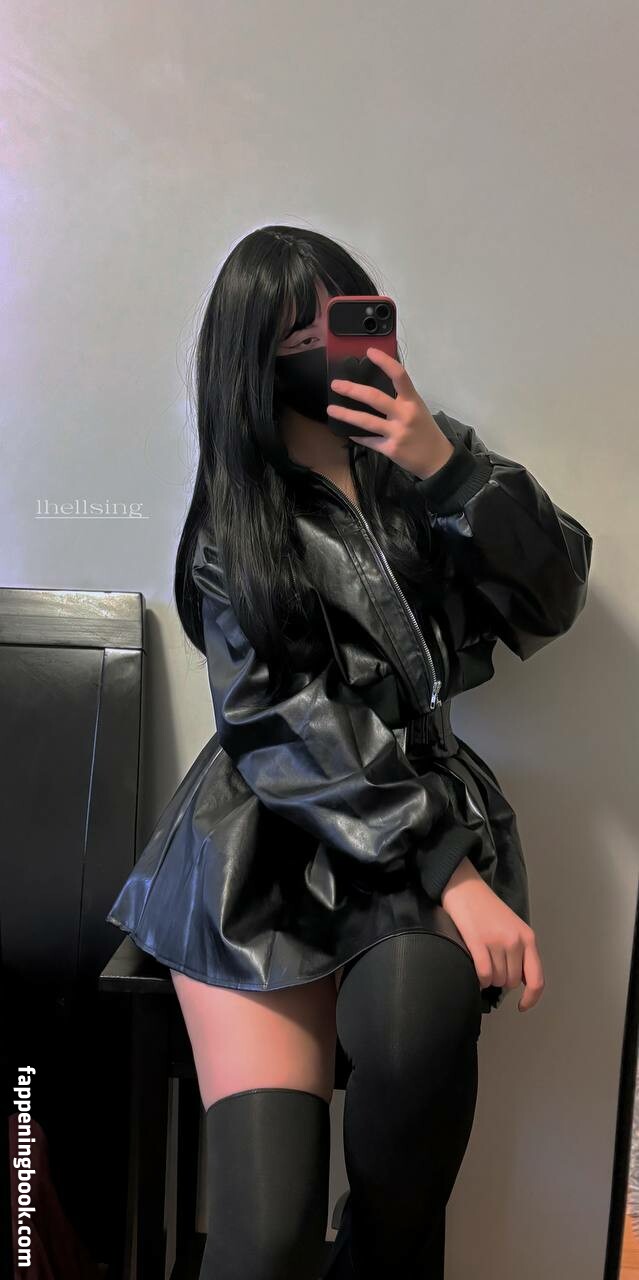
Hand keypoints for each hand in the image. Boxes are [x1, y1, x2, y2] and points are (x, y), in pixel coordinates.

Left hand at [327, 346, 454, 479]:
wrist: (437, 458)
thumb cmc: (425, 430)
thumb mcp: (417, 409)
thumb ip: (400, 399)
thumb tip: (373, 390)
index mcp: (412, 400)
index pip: (399, 375)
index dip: (384, 362)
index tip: (369, 352)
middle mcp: (404, 414)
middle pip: (375, 398)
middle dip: (352, 390)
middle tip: (336, 384)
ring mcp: (397, 432)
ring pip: (366, 421)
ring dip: (346, 414)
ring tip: (331, 410)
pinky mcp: (390, 449)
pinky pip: (369, 440)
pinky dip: (357, 436)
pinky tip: (348, 433)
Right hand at [441, 857, 544, 1012]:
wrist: (465, 886)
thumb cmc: (486, 908)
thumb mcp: (512, 927)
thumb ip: (520, 951)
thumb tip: (518, 982)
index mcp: (528, 938)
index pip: (537, 979)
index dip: (531, 999)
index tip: (522, 1006)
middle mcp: (515, 941)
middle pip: (511, 982)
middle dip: (500, 980)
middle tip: (490, 964)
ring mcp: (497, 941)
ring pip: (496, 980)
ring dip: (488, 978)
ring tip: (481, 960)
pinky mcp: (477, 941)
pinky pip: (482, 974)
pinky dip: (478, 979)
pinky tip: (474, 971)